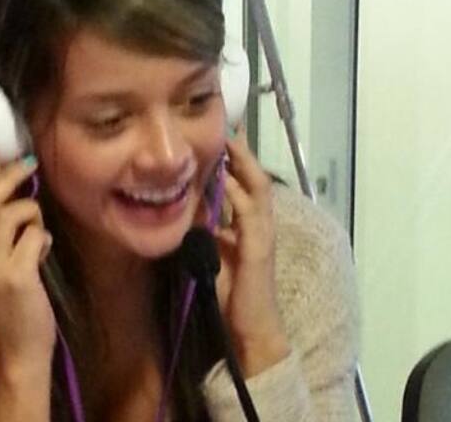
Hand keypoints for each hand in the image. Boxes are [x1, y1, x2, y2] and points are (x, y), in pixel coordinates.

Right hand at [0, 153, 55, 373]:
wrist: (18, 350)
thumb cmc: (10, 304)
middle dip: (9, 177)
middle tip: (29, 163)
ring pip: (11, 214)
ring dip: (32, 213)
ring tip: (36, 232)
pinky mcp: (14, 277)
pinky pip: (33, 234)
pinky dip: (42, 237)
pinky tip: (42, 252)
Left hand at [214, 127, 289, 376]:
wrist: (249, 325)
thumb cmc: (231, 290)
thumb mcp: (210, 249)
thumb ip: (204, 225)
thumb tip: (187, 202)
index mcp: (248, 221)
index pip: (242, 180)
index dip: (233, 157)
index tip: (218, 132)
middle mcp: (259, 221)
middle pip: (253, 175)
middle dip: (241, 150)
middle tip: (226, 124)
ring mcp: (262, 232)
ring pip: (257, 188)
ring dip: (242, 163)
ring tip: (227, 140)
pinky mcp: (259, 247)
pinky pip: (251, 214)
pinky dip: (239, 194)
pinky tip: (227, 179)